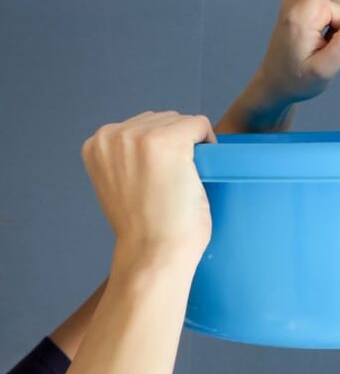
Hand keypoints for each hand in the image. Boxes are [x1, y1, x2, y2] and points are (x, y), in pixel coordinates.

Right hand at [81, 111, 216, 267]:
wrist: (154, 253)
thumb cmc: (145, 227)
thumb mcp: (122, 182)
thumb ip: (130, 157)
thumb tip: (158, 142)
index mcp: (96, 144)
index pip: (143, 126)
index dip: (162, 150)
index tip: (159, 180)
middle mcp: (113, 135)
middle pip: (164, 119)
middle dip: (177, 145)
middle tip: (173, 184)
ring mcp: (139, 135)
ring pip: (182, 122)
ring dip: (191, 146)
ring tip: (181, 181)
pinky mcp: (167, 140)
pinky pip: (200, 125)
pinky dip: (208, 144)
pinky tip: (199, 172)